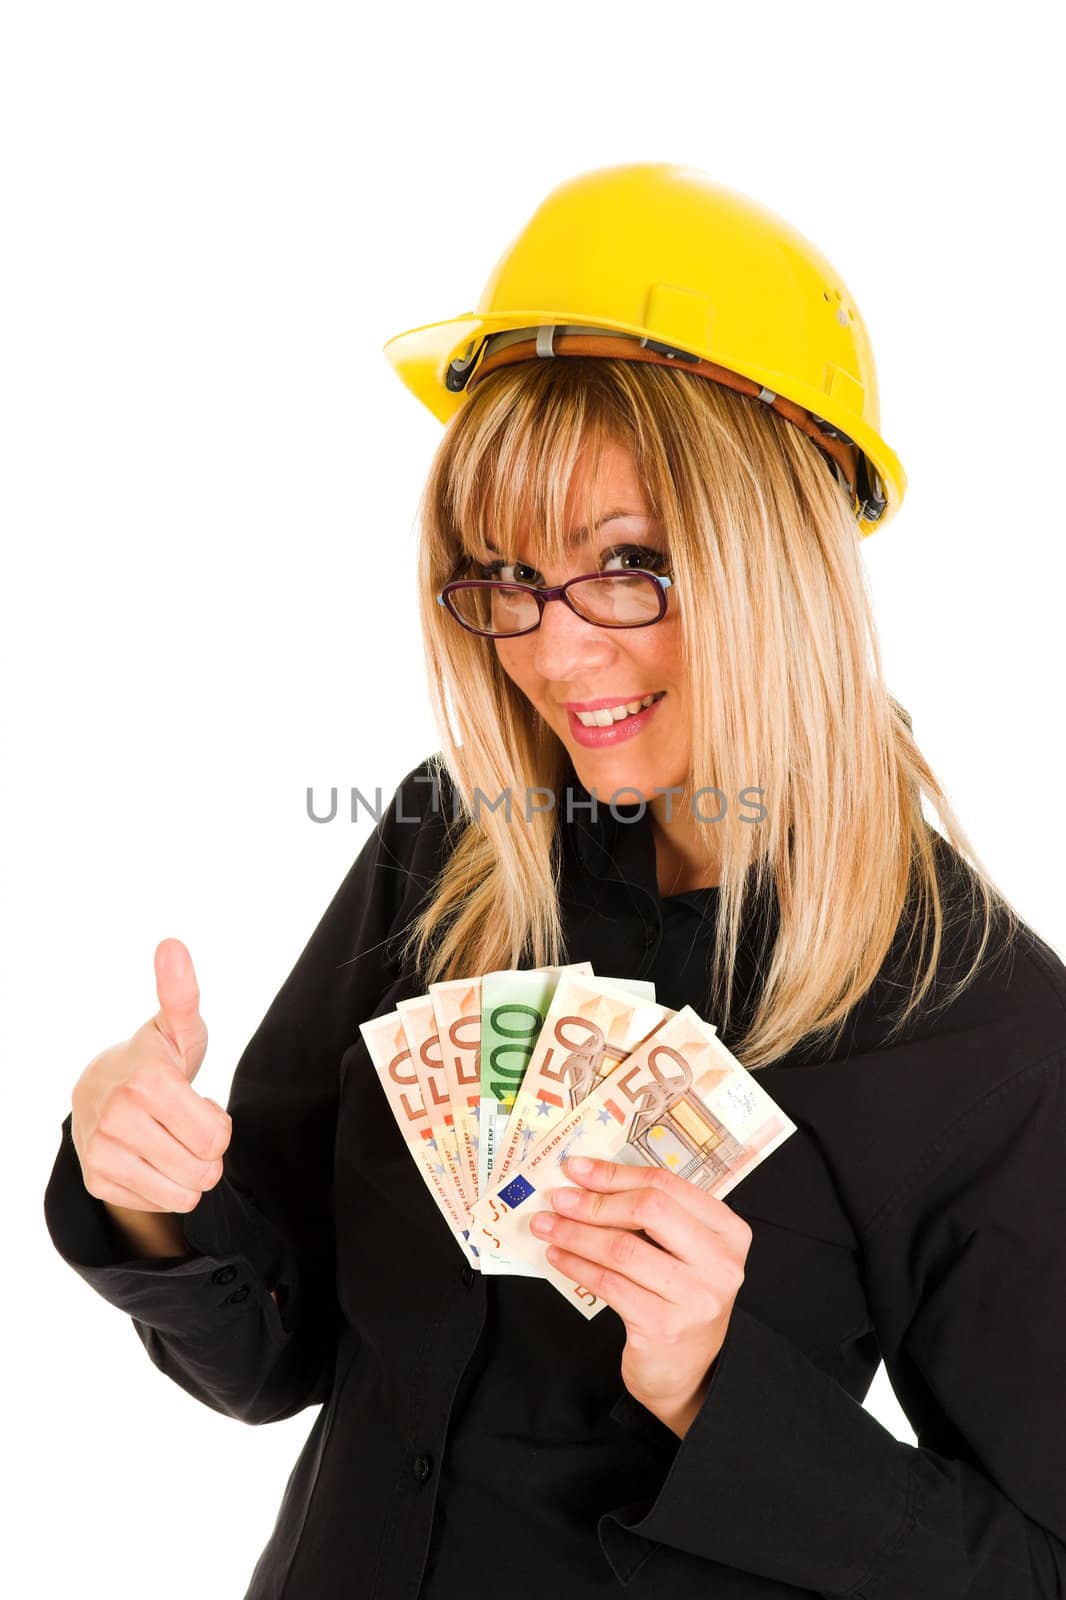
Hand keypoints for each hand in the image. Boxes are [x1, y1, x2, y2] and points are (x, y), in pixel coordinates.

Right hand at [71, 938, 230, 1215]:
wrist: (98, 1088)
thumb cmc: (155, 1057)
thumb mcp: (177, 1026)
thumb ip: (182, 992)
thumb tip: (172, 945)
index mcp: (146, 1083)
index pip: (216, 1138)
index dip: (217, 1123)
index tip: (196, 1103)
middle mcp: (117, 1120)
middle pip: (205, 1170)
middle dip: (207, 1150)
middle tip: (185, 1124)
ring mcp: (102, 1153)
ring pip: (185, 1193)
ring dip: (189, 1172)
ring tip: (171, 1140)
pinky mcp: (97, 1181)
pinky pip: (161, 1204)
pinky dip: (165, 1186)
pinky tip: (150, 1156)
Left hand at [529, 1155, 752, 1435]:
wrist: (687, 1372)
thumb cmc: (679, 1300)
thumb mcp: (682, 1253)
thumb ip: (654, 1218)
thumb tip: (589, 1180)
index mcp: (729, 1232)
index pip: (667, 1185)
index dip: (616, 1173)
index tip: (577, 1168)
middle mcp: (721, 1263)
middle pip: (649, 1209)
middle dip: (595, 1201)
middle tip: (557, 1198)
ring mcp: (696, 1297)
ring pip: (623, 1248)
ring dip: (576, 1233)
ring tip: (547, 1226)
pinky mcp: (664, 1326)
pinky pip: (609, 1283)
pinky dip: (577, 1265)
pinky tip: (558, 1256)